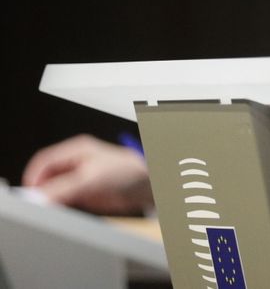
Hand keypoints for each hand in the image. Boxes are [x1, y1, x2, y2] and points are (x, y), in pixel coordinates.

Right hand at [21, 135, 152, 214]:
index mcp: (75, 150)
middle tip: (36, 205)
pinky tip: (57, 212)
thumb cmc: (126, 171)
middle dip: (39, 190)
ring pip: (52, 189)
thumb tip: (40, 196)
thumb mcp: (90, 178)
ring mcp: (77, 178)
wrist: (145, 185)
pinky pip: (62, 199)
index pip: (43, 161)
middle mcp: (74, 163)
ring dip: (48, 199)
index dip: (33, 177)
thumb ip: (64, 187)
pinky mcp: (81, 192)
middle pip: (45, 176)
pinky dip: (57, 206)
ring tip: (46, 210)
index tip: (30, 194)